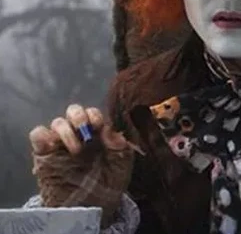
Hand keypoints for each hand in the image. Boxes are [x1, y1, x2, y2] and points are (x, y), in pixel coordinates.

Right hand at [29, 105, 133, 226]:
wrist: (92, 208)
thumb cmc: (109, 184)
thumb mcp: (122, 165)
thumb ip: (119, 146)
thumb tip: (110, 130)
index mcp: (97, 133)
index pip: (92, 113)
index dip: (95, 115)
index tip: (99, 126)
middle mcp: (78, 134)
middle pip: (73, 111)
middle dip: (79, 116)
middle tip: (85, 130)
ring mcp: (61, 144)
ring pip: (58, 122)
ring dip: (66, 130)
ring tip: (76, 150)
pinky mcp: (44, 155)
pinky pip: (38, 135)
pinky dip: (43, 135)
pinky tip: (54, 146)